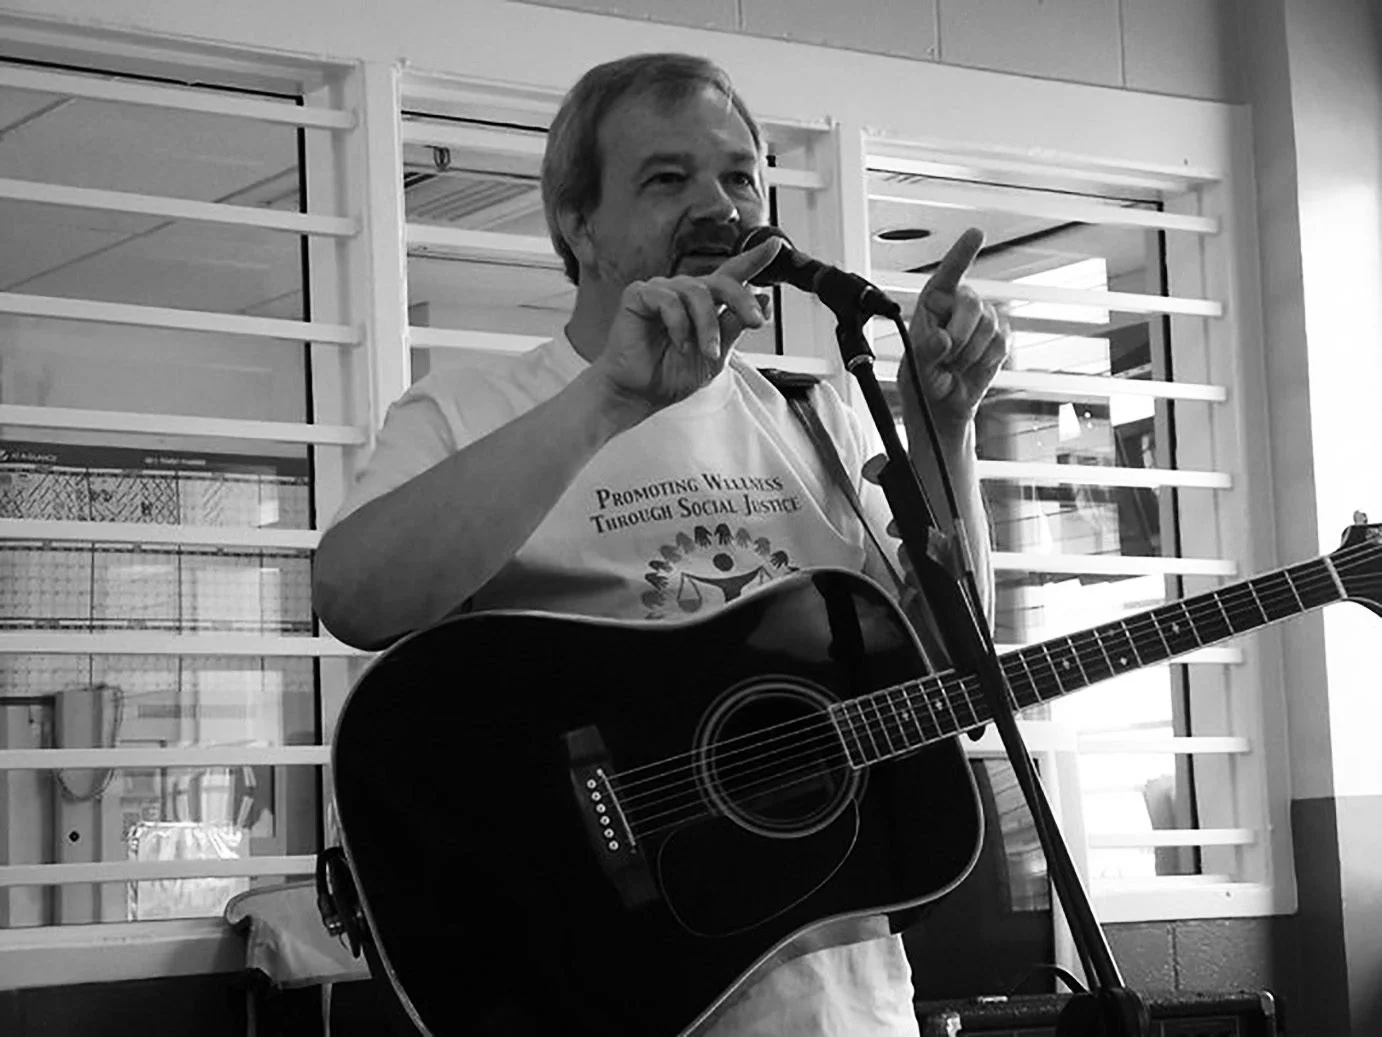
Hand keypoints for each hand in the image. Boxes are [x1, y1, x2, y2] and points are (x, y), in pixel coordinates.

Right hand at [593, 236, 782, 417]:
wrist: (639, 394)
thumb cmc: (671, 375)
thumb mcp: (716, 357)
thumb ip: (735, 328)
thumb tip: (761, 301)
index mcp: (706, 305)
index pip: (732, 276)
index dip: (754, 259)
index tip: (776, 246)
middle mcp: (685, 292)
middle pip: (723, 281)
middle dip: (742, 301)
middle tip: (755, 323)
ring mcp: (662, 291)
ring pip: (698, 293)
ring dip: (708, 326)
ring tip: (706, 351)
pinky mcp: (640, 295)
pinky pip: (668, 300)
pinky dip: (679, 325)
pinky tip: (679, 344)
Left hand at [901, 227, 1008, 443]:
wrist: (943, 407)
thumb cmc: (922, 383)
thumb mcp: (914, 368)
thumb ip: (925, 352)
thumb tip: (941, 339)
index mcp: (931, 305)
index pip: (947, 274)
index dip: (962, 253)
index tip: (976, 233)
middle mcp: (957, 307)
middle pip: (971, 301)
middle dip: (961, 332)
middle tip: (947, 355)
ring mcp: (982, 321)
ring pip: (989, 324)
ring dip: (971, 351)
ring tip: (956, 364)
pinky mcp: (1000, 338)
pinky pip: (1002, 342)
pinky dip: (986, 359)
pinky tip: (972, 366)